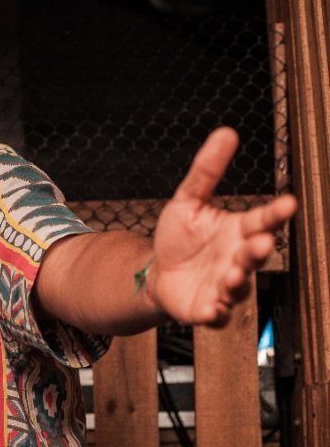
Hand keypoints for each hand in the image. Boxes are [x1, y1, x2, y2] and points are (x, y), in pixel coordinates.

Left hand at [151, 127, 296, 326]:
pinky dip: (216, 312)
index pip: (263, 220)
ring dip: (237, 282)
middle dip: (258, 251)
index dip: (275, 213)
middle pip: (254, 255)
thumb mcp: (187, 200)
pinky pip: (217, 314)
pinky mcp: (208, 308)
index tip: (289, 203)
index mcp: (239, 230)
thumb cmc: (180, 238)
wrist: (158, 273)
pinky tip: (213, 307)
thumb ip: (206, 171)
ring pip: (239, 286)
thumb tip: (226, 132)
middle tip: (259, 243)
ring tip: (232, 275)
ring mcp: (225, 285)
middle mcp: (238, 259)